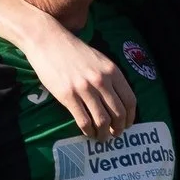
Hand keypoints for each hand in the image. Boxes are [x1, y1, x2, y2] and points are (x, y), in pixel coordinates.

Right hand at [20, 22, 136, 140]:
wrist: (48, 41)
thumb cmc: (74, 51)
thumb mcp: (100, 59)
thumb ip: (110, 77)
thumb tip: (118, 99)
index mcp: (112, 71)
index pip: (130, 100)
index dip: (131, 117)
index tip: (128, 124)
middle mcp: (101, 81)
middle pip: (118, 113)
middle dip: (119, 128)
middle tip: (115, 134)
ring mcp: (84, 89)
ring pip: (102, 120)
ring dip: (104, 133)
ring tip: (102, 138)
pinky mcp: (68, 96)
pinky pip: (83, 121)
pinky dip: (88, 131)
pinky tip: (88, 133)